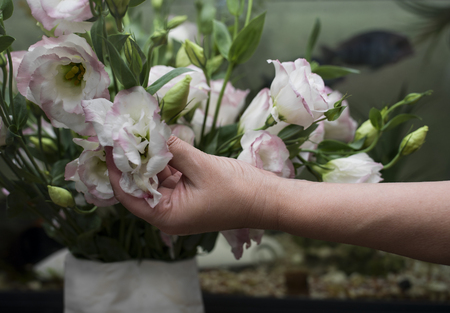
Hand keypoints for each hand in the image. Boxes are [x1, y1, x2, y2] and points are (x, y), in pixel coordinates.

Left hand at [106, 136, 277, 234]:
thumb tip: (150, 131)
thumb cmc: (237, 190)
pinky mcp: (188, 194)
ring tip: (138, 132)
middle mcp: (168, 213)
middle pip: (139, 186)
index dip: (115, 169)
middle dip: (132, 160)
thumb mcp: (201, 166)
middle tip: (122, 133)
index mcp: (167, 216)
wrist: (267, 199)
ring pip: (154, 179)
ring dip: (149, 157)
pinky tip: (159, 140)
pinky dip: (165, 160)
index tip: (109, 144)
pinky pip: (169, 176)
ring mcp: (179, 203)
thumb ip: (174, 149)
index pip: (128, 194)